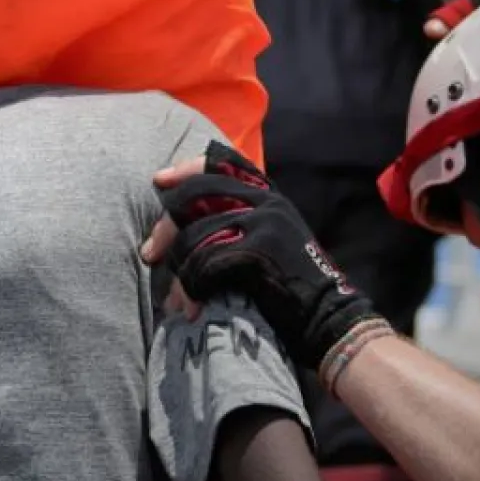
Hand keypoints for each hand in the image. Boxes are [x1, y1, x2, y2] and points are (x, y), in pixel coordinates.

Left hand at [148, 140, 388, 370]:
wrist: (328, 317)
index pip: (219, 163)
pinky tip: (191, 307)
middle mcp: (264, 201)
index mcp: (266, 194)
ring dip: (178, 272)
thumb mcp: (271, 237)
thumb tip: (183, 219)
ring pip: (195, 235)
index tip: (158, 181)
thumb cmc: (291, 285)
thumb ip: (239, 219)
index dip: (185, 170)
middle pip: (195, 197)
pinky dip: (191, 288)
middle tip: (150, 254)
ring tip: (175, 300)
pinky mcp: (258, 251)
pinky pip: (205, 264)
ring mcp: (262, 223)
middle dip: (166, 227)